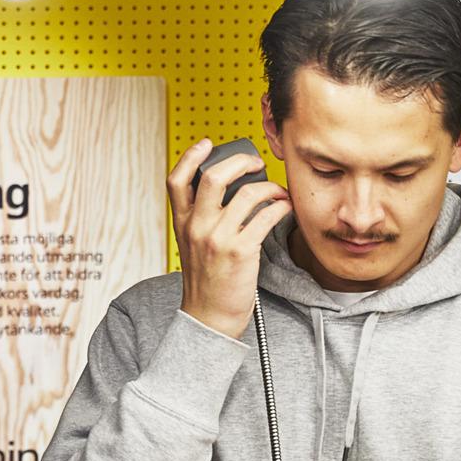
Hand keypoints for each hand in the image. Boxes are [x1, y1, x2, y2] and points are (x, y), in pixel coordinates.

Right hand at [167, 136, 291, 337]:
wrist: (208, 317)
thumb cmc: (206, 281)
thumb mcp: (192, 245)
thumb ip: (201, 219)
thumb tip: (232, 190)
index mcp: (182, 222)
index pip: (176, 179)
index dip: (191, 155)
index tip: (208, 144)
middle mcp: (196, 226)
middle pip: (213, 176)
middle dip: (239, 161)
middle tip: (255, 162)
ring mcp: (218, 238)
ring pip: (246, 194)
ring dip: (269, 186)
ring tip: (278, 191)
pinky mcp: (241, 251)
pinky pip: (265, 216)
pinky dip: (279, 206)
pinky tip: (284, 207)